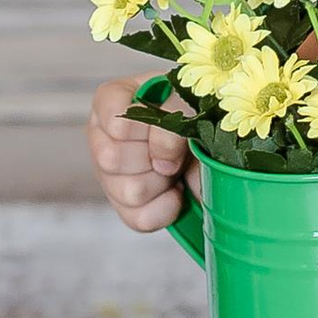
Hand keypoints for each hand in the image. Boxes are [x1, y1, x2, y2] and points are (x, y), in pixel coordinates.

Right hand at [90, 75, 187, 234]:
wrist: (215, 139)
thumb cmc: (198, 112)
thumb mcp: (190, 99)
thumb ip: (177, 113)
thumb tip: (163, 163)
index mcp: (111, 100)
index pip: (116, 118)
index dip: (150, 127)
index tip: (174, 124)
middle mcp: (102, 137)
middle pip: (111, 158)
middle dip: (155, 156)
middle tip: (176, 148)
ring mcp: (109, 176)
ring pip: (128, 191)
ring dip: (161, 182)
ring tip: (175, 168)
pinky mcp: (125, 207)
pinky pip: (140, 218)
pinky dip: (166, 208)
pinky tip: (175, 191)